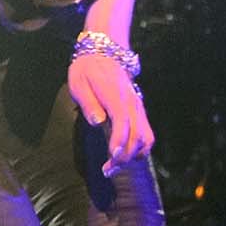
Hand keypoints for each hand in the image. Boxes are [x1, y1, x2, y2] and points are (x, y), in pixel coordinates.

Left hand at [68, 51, 153, 176]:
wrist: (104, 54)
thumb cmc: (86, 71)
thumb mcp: (79, 83)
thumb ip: (88, 103)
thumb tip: (97, 122)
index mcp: (114, 94)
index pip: (122, 120)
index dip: (120, 140)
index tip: (112, 157)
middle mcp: (131, 102)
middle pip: (137, 133)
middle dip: (125, 156)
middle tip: (107, 170)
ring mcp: (138, 107)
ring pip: (146, 136)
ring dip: (134, 155)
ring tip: (115, 167)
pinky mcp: (140, 111)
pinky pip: (147, 133)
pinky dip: (141, 148)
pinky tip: (127, 157)